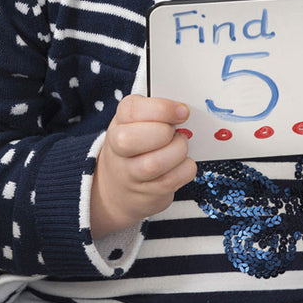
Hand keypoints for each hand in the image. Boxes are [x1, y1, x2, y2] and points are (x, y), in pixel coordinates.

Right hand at [90, 94, 196, 237]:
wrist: (117, 188)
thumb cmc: (136, 146)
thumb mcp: (138, 122)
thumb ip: (158, 111)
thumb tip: (183, 111)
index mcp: (119, 122)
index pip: (132, 110)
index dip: (162, 109)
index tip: (183, 111)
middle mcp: (118, 149)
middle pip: (132, 139)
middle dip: (164, 133)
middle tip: (176, 131)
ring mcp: (130, 175)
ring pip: (154, 164)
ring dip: (178, 151)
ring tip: (180, 146)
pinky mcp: (147, 193)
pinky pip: (172, 180)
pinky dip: (185, 169)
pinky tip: (182, 163)